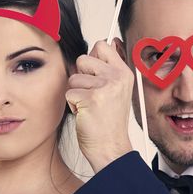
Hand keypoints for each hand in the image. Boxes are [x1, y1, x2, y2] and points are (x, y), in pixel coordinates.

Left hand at [66, 40, 133, 172]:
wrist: (110, 148)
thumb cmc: (110, 123)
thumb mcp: (116, 92)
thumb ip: (107, 71)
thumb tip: (94, 50)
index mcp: (124, 73)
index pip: (102, 45)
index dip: (92, 57)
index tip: (93, 73)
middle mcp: (116, 78)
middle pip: (83, 59)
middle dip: (80, 77)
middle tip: (91, 95)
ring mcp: (104, 87)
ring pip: (73, 78)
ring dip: (76, 93)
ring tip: (89, 107)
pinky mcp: (90, 99)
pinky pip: (69, 93)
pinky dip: (73, 105)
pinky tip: (85, 114)